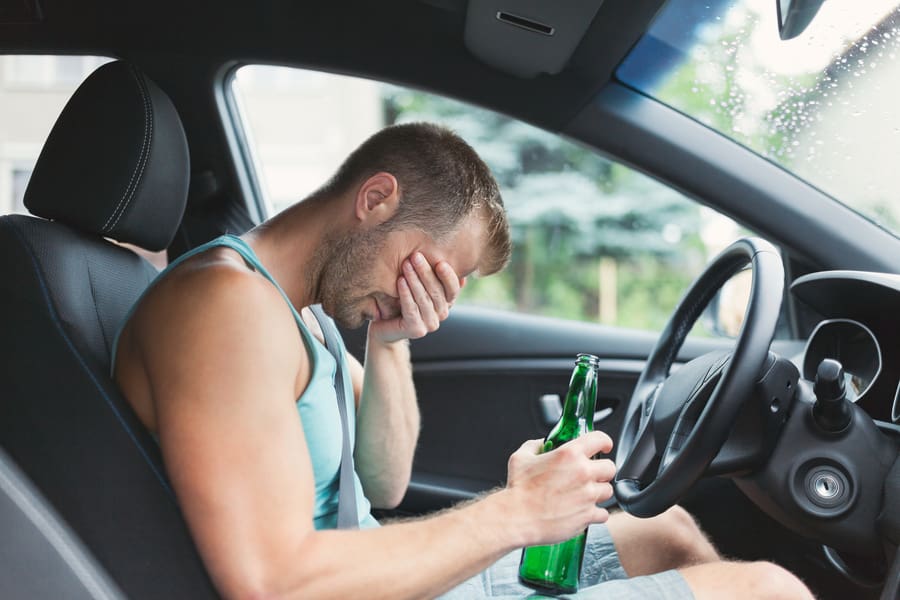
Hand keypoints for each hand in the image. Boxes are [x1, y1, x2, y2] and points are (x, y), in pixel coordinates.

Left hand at [369, 252, 462, 344]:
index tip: (440, 262)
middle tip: (415, 256)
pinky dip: (406, 293)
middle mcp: (442, 314)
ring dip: (414, 280)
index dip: (448, 276)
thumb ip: (432, 275)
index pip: (452, 289)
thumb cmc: (401, 300)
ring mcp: (430, 324)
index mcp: (446, 302)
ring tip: (406, 264)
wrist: (384, 326)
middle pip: (436, 292)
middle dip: (425, 272)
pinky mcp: (417, 330)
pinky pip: (411, 308)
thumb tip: (450, 259)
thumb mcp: (419, 285)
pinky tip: (400, 280)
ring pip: (424, 299)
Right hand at [503, 431, 615, 546]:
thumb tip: (541, 444)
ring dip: (598, 492)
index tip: (604, 447)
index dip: (604, 442)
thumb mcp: (521, 458)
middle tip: (590, 475)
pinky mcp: (588, 515)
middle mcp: (583, 473)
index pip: (600, 439)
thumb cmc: (518, 489)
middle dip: (601, 471)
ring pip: (608, 491)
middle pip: (610, 467)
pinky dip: (595, 513)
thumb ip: (534, 446)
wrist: (517, 517)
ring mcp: (588, 495)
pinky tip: (583, 511)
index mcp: (570, 454)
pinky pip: (603, 513)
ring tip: (584, 495)